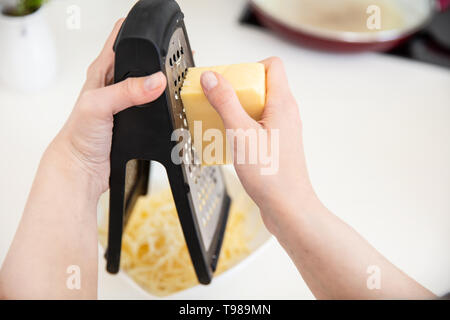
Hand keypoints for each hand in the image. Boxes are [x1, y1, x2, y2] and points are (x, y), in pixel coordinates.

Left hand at [50, 19, 166, 195]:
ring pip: (151, 83)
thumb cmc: (79, 137)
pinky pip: (155, 105)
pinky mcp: (136, 118)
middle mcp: (115, 84)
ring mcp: (127, 101)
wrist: (83, 169)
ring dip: (164, 82)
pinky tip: (170, 106)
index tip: (157, 33)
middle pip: (142, 60)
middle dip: (158, 56)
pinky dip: (164, 104)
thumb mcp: (99, 106)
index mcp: (102, 71)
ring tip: (177, 82)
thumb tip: (155, 80)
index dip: (137, 30)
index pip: (121, 38)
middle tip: (175, 59)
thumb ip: (127, 91)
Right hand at [200, 57, 318, 233]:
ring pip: (259, 107)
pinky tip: (231, 143)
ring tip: (222, 124)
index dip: (249, 67)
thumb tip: (212, 78)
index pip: (272, 65)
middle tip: (221, 103)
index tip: (229, 80)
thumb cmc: (271, 175)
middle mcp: (286, 114)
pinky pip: (259, 126)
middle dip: (238, 91)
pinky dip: (243, 128)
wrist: (288, 207)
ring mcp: (283, 130)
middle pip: (262, 86)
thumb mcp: (241, 133)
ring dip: (238, 111)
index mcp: (282, 103)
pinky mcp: (278, 145)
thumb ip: (225, 102)